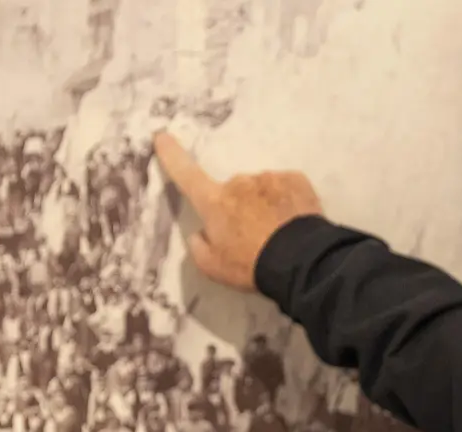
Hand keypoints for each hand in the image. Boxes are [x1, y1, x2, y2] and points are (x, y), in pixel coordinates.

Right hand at [153, 131, 323, 291]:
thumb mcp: (212, 266)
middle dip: (238, 207)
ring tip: (277, 232)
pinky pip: (285, 188)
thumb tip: (201, 231)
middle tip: (253, 235)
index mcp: (214, 201)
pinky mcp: (295, 180)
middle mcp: (239, 182)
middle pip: (233, 191)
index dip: (171, 155)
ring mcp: (268, 178)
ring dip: (264, 205)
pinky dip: (286, 202)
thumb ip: (198, 245)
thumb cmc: (250, 264)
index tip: (161, 136)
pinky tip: (292, 222)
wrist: (300, 261)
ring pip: (260, 189)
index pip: (186, 174)